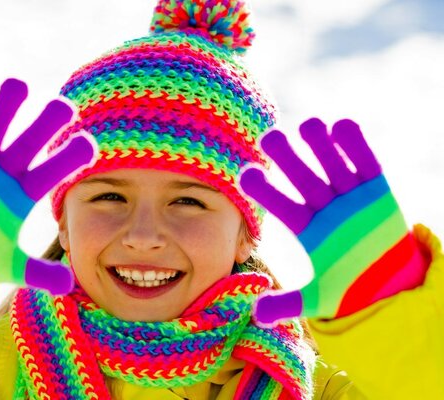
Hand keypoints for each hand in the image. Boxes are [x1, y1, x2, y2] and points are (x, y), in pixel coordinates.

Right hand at [0, 69, 95, 293]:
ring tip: (17, 87)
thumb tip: (69, 285)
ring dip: (8, 103)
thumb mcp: (10, 265)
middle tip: (64, 108)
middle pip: (32, 139)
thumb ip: (38, 274)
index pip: (53, 170)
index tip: (89, 145)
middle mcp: (7, 168)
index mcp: (25, 191)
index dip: (70, 158)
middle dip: (46, 124)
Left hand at [239, 118, 426, 323]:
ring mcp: (350, 196)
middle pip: (302, 177)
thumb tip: (257, 316)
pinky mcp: (377, 190)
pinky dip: (355, 145)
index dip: (265, 190)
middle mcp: (324, 207)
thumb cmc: (350, 290)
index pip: (281, 205)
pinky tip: (341, 126)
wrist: (390, 287)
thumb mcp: (318, 299)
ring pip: (331, 164)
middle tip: (270, 137)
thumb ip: (288, 304)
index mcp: (307, 227)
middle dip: (287, 158)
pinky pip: (365, 163)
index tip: (246, 175)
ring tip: (308, 126)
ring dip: (320, 144)